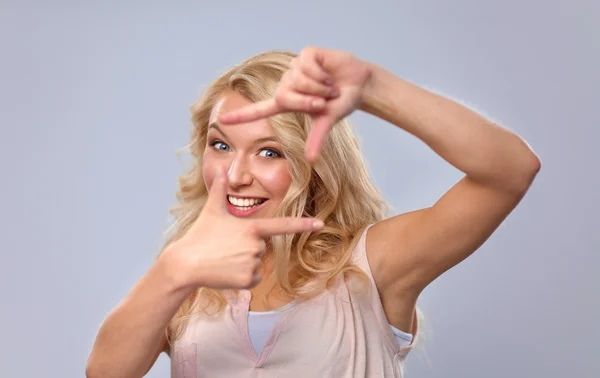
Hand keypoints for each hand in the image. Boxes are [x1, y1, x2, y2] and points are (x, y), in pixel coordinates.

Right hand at [168, 167, 323, 290]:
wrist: (186, 263)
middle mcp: (256, 245)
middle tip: (226, 246)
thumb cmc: (200, 235)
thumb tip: (221, 169)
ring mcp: (253, 263)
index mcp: (252, 227)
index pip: (282, 225)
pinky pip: (254, 278)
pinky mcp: (248, 280)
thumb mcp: (212, 210)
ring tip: (224, 258)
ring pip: (258, 263)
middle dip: (247, 246)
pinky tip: (227, 272)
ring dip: (244, 262)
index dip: (303, 224)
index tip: (321, 224)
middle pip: (262, 246)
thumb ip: (220, 189)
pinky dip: (243, 277)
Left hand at [218, 46, 371, 161]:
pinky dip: (321, 74)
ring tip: (330, 86)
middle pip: (285, 95)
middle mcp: (288, 84)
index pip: (260, 110)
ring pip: (298, 80)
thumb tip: (310, 160)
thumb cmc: (341, 103)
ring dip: (319, 87)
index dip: (242, 116)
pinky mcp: (305, 54)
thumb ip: (316, 138)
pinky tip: (329, 73)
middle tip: (325, 100)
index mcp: (288, 102)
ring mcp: (295, 68)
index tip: (223, 121)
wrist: (359, 84)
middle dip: (308, 100)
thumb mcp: (327, 120)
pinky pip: (307, 66)